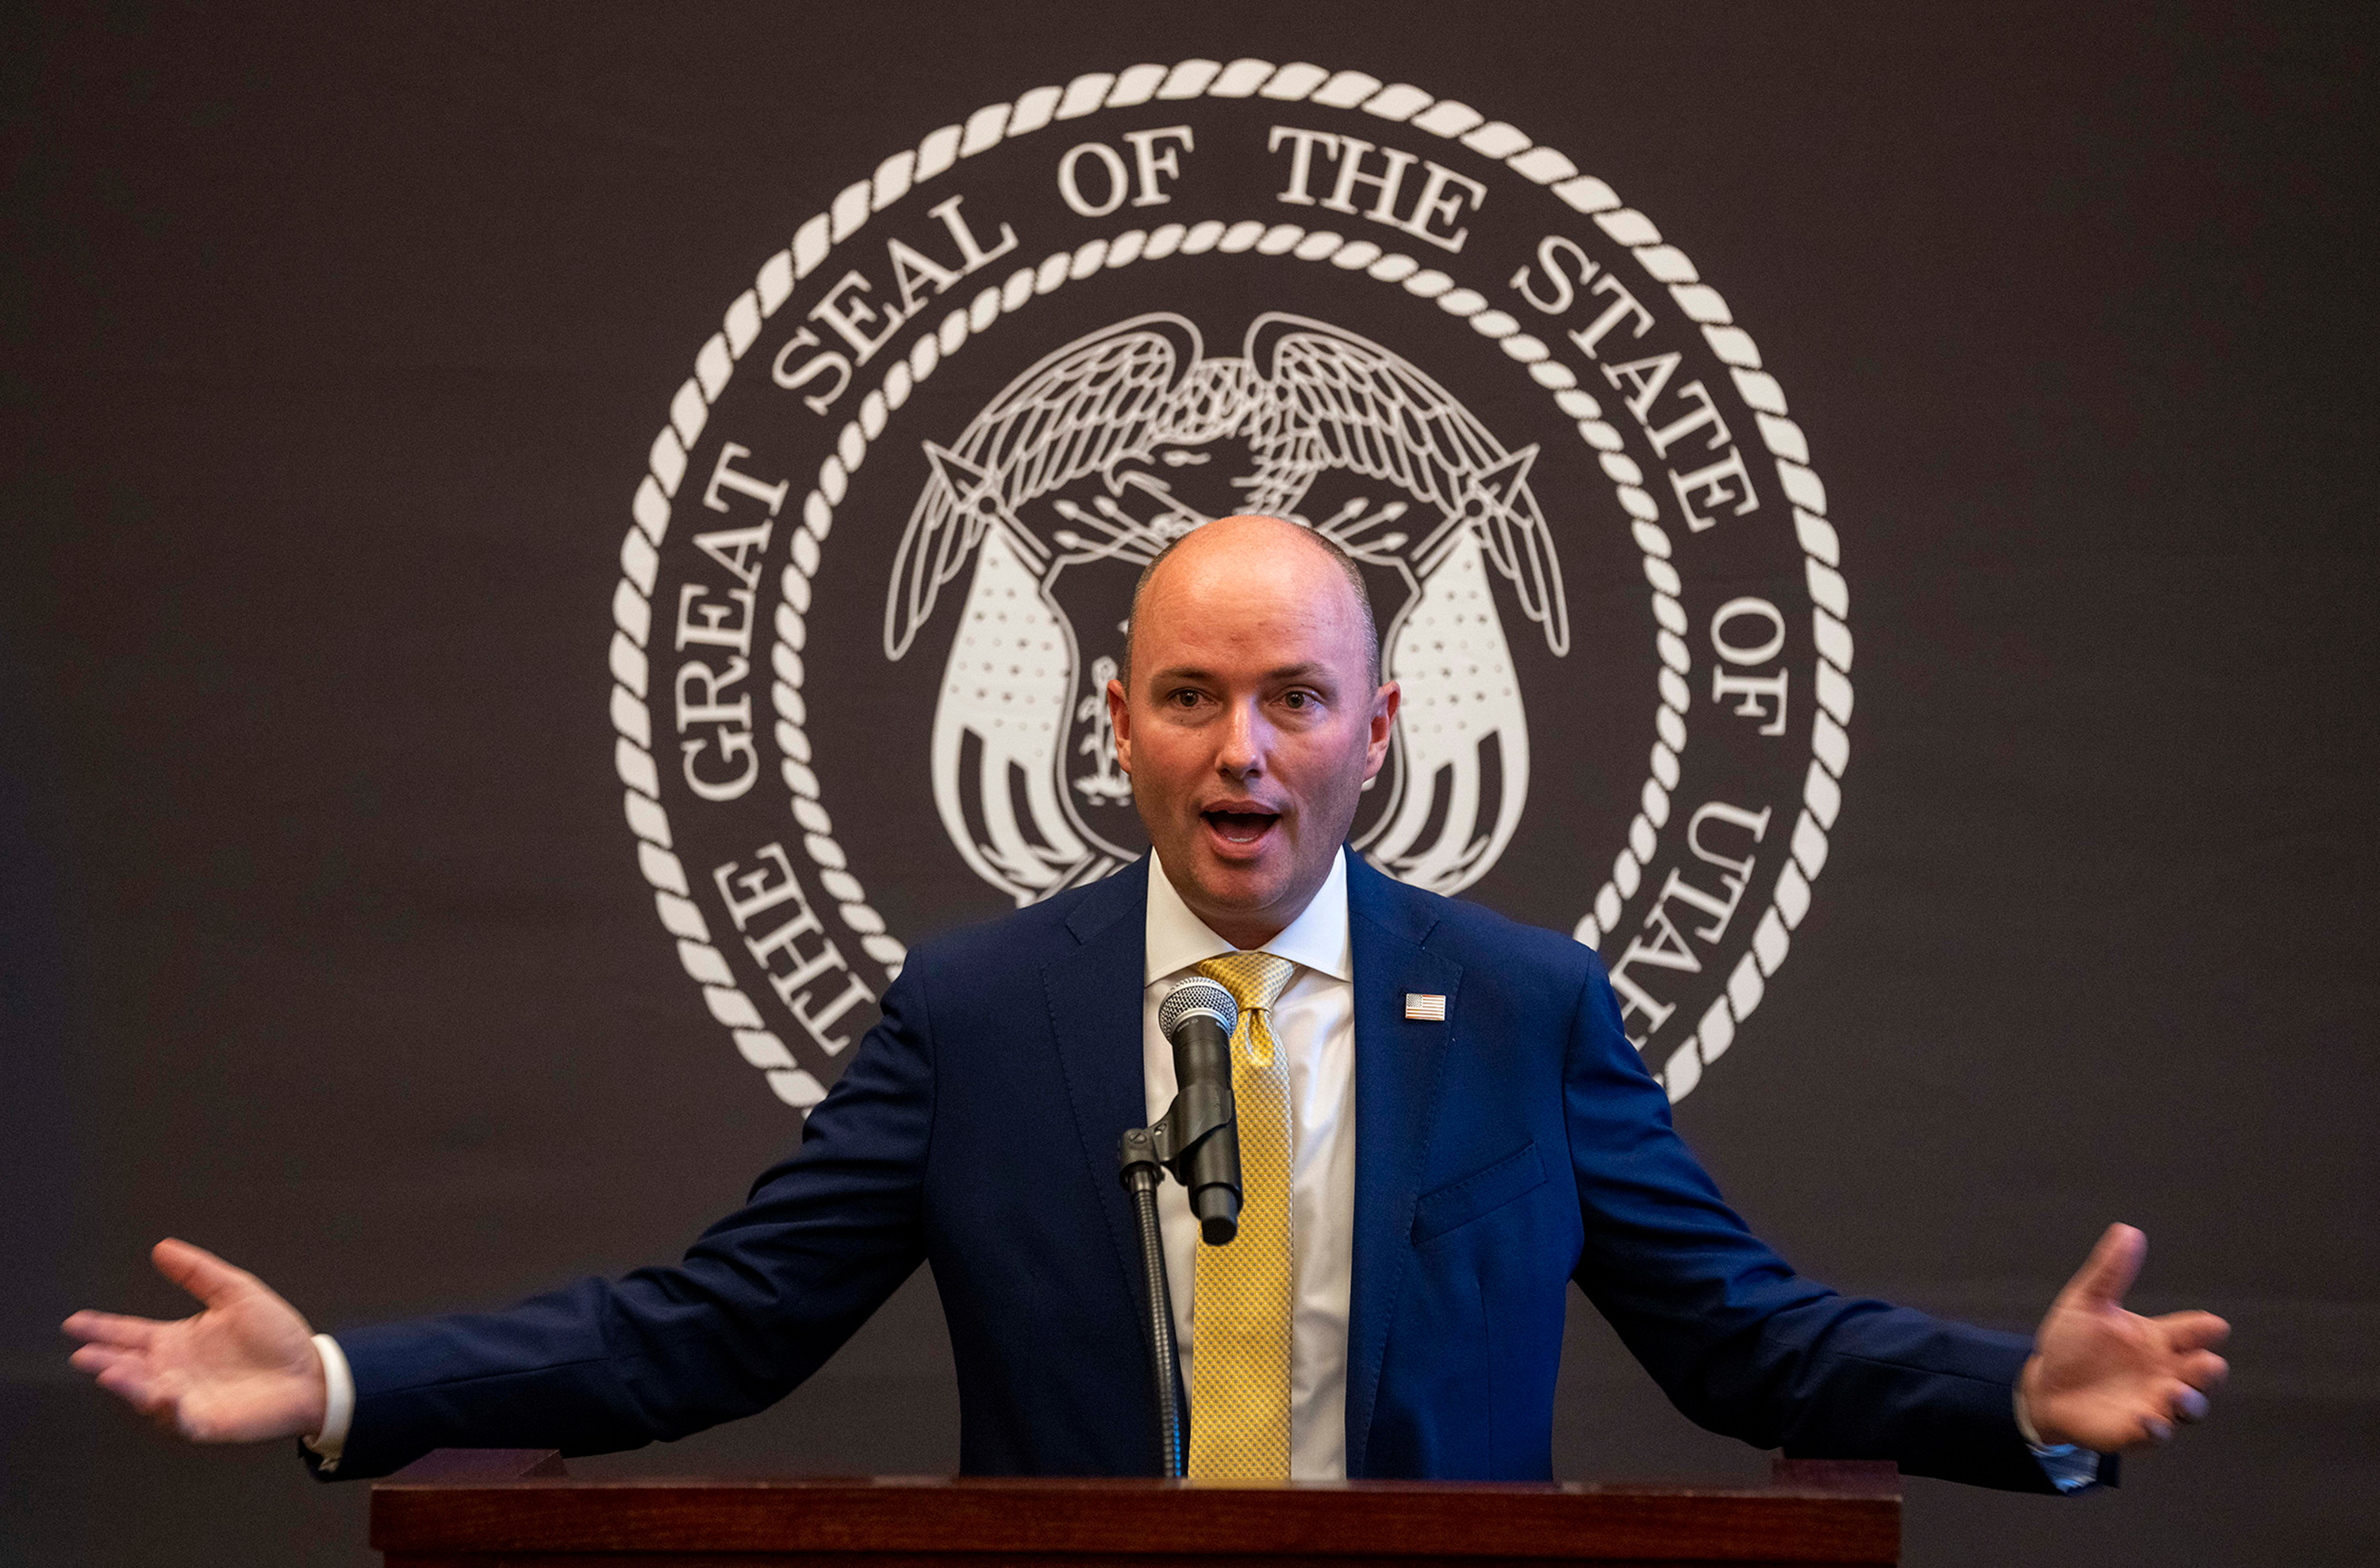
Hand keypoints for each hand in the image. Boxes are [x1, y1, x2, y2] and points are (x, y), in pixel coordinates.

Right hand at [62, 1238, 327, 1442]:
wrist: (312, 1371)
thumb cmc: (276, 1335)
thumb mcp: (237, 1294)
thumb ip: (199, 1273)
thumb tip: (161, 1247)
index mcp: (177, 1341)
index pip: (130, 1333)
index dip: (102, 1328)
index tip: (75, 1322)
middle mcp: (173, 1371)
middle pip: (129, 1365)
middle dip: (104, 1360)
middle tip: (83, 1352)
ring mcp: (185, 1399)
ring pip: (145, 1393)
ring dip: (128, 1384)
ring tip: (110, 1370)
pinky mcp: (205, 1422)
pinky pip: (178, 1419)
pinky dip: (166, 1409)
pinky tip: (160, 1396)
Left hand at [2019, 1223, 2228, 1450]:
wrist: (2044, 1383)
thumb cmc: (2073, 1343)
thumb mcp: (2087, 1303)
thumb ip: (2110, 1272)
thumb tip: (2127, 1230)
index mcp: (2160, 1340)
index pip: (2195, 1332)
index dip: (2205, 1329)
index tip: (2212, 1326)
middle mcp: (2166, 1372)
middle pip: (2204, 1373)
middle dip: (2209, 1370)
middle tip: (2207, 1363)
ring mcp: (2155, 1403)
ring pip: (2189, 1406)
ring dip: (2188, 1401)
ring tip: (2175, 1392)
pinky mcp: (2136, 1430)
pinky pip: (2155, 1433)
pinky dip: (2154, 1428)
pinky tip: (2145, 1418)